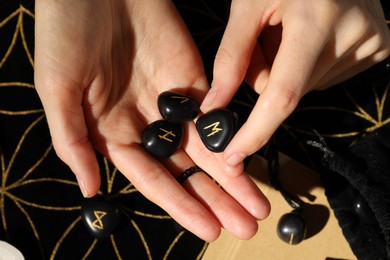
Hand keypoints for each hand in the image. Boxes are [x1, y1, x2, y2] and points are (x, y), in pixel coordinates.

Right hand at [34, 0, 269, 240]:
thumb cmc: (65, 32)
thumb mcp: (56, 88)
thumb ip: (73, 139)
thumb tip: (89, 189)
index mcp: (114, 133)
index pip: (153, 179)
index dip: (181, 205)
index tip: (210, 229)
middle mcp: (146, 124)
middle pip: (186, 170)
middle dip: (216, 198)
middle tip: (245, 225)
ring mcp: (171, 101)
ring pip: (206, 147)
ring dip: (232, 175)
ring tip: (256, 204)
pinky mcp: (192, 77)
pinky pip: (215, 112)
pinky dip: (231, 134)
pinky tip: (249, 157)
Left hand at [201, 0, 389, 169]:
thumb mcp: (249, 5)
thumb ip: (231, 57)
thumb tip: (214, 105)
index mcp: (315, 22)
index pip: (282, 95)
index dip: (256, 131)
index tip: (233, 156)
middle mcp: (350, 36)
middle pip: (288, 92)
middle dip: (265, 78)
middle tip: (267, 40)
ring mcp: (370, 44)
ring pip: (305, 87)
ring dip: (287, 70)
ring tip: (293, 31)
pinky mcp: (379, 48)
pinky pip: (325, 77)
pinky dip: (309, 66)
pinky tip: (313, 36)